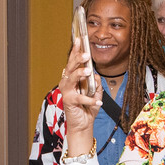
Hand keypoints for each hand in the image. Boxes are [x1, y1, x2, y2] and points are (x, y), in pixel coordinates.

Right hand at [57, 35, 100, 154]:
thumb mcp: (96, 92)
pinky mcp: (69, 101)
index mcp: (72, 78)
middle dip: (78, 58)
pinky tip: (98, 101)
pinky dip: (90, 100)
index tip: (80, 39)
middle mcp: (67, 83)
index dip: (76, 50)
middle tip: (86, 53)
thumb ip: (96, 82)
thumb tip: (95, 74)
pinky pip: (80, 98)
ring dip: (80, 73)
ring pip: (72, 78)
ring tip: (89, 71)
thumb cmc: (87, 107)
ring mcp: (67, 92)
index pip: (73, 61)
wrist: (83, 124)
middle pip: (71, 67)